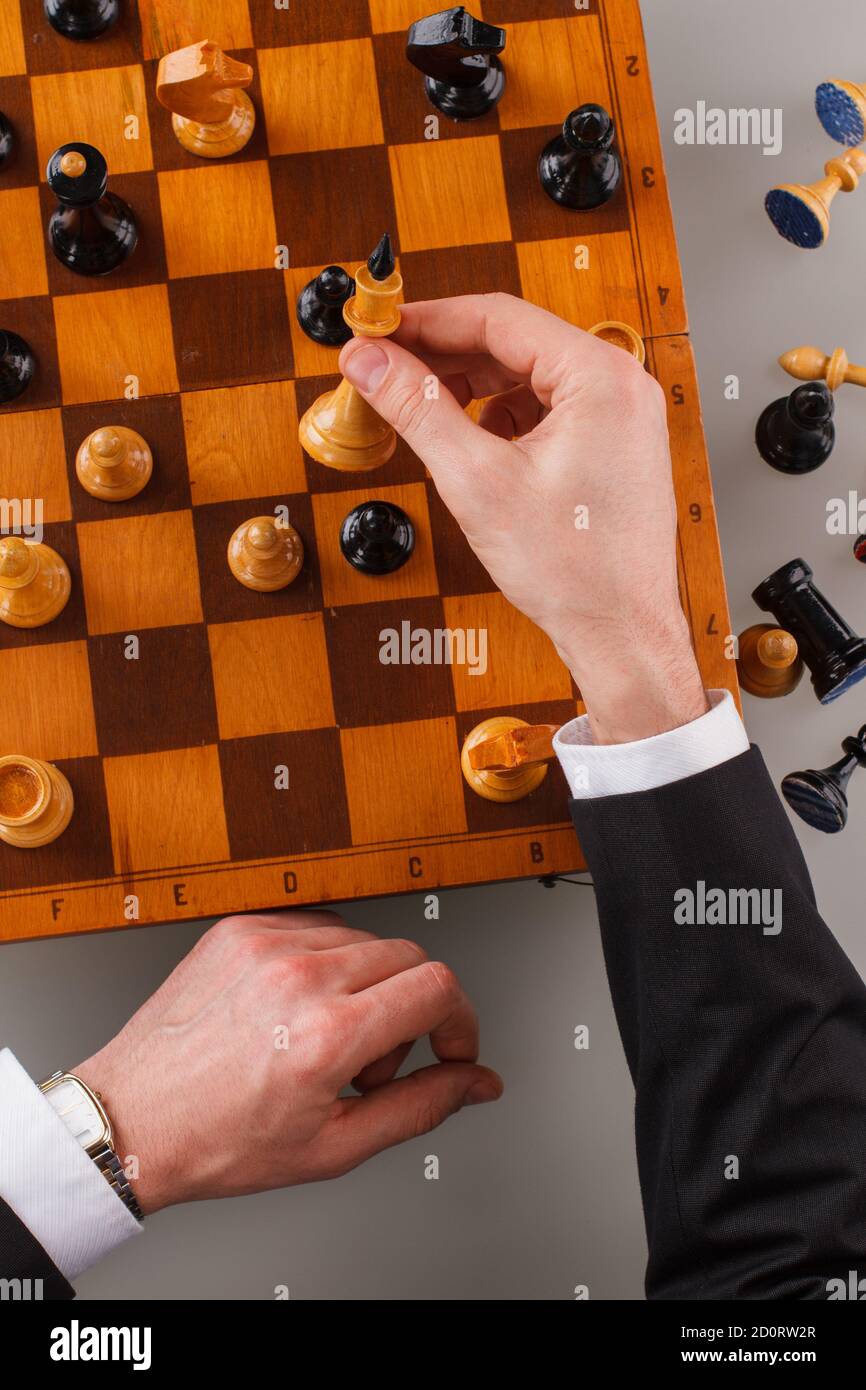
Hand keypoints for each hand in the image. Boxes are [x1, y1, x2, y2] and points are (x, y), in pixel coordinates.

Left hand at [75, 911, 500, 1213]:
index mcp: (326, 1035)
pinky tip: (295, 1011)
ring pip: (365, 941)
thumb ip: (420, 1108)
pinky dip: (324, 966)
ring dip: (366, 988)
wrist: (133, 1119)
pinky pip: (317, 928)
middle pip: (408, 958)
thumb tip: (477, 1083)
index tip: (450, 1047)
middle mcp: (298, 977)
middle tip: (370, 1065)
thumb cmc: (219, 1141)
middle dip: (410, 1012)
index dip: (459, 1021)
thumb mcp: (334, 1146)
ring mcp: (265, 944)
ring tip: (325, 1041)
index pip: (437, 987)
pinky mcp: (240, 928)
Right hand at [340, 293, 708, 743]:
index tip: (378, 327)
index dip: (426, 320)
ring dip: (469, 387)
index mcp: (600, 377)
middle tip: (384, 365)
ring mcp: (620, 416)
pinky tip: (468, 443)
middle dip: (444, 354)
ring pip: (527, 376)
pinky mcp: (612, 446)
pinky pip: (546, 410)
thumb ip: (417, 409)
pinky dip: (500, 418)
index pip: (497, 317)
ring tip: (418, 406)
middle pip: (513, 342)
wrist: (621, 633)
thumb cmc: (575, 571)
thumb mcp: (476, 480)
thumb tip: (369, 363)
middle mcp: (620, 385)